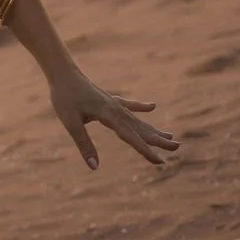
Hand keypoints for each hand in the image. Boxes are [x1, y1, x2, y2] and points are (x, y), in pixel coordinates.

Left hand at [48, 65, 179, 171]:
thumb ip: (84, 144)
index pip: (131, 137)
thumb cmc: (64, 97)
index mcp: (108, 116)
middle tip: (177, 147)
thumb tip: (94, 167)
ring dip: (153, 129)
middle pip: (140, 128)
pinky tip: (152, 106)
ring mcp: (114, 103)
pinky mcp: (108, 98)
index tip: (161, 162)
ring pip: (138, 119)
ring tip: (171, 136)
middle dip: (158, 140)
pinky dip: (141, 107)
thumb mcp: (70, 123)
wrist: (62, 72)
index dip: (146, 151)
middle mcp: (115, 109)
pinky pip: (129, 104)